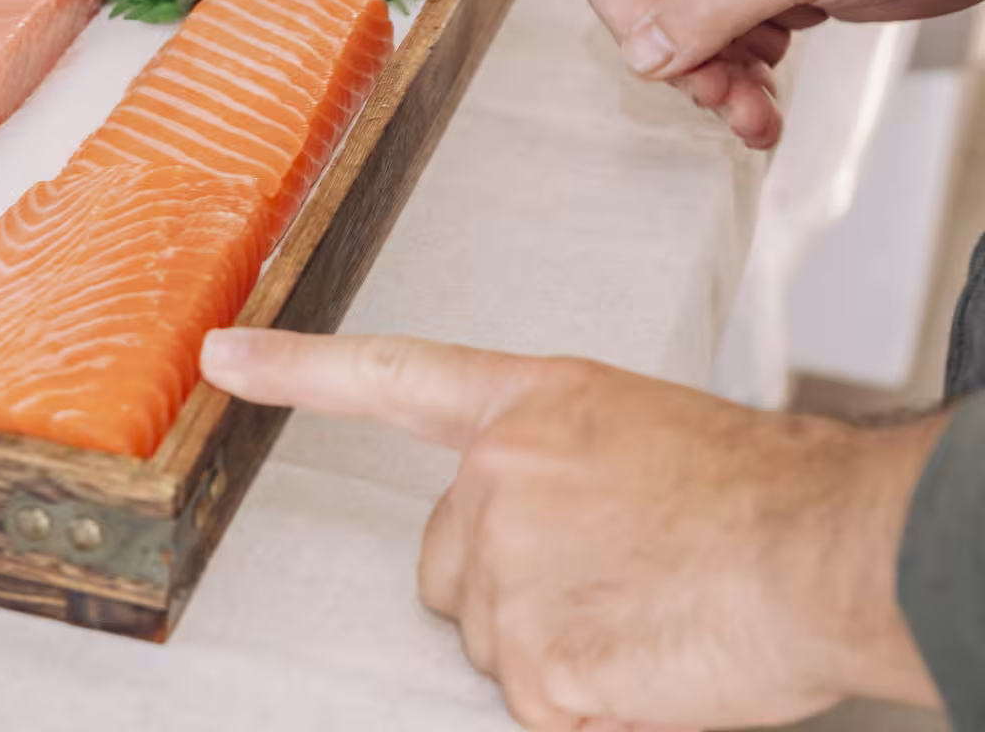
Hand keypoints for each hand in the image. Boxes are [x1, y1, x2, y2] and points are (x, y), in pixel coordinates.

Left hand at [200, 328, 945, 730]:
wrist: (828, 550)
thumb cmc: (765, 495)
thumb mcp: (643, 433)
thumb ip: (566, 470)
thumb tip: (551, 533)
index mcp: (528, 406)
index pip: (386, 377)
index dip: (295, 367)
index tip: (224, 355)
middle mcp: (497, 476)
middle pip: (452, 567)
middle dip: (513, 593)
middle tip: (613, 585)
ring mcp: (508, 569)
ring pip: (500, 642)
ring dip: (564, 651)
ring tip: (652, 617)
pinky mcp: (537, 661)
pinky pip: (545, 707)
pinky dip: (597, 709)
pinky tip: (652, 664)